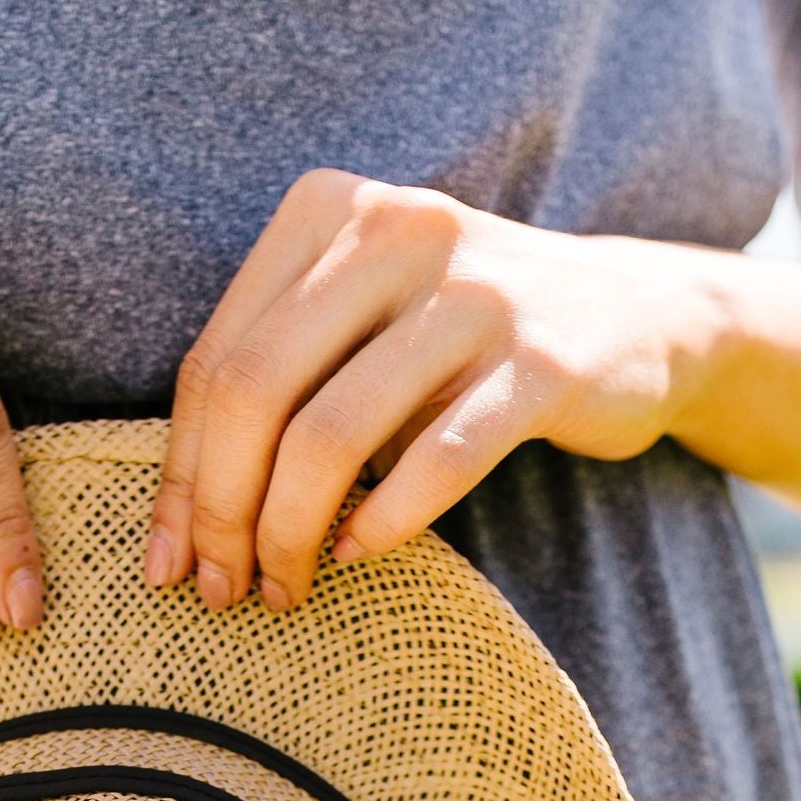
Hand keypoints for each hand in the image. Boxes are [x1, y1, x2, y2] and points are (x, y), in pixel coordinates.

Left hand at [146, 170, 725, 611]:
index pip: (216, 360)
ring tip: (286, 589)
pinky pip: (436, 460)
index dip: (180, 477)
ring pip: (332, 434)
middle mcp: (396, 230)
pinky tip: (359, 555)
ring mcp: (473, 292)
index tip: (166, 564)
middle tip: (222, 589)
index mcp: (329, 211)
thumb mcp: (360, 327)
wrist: (634, 315)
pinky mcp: (542, 362)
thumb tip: (177, 527)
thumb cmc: (460, 342)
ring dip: (291, 534)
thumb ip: (276, 385)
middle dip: (222, 512)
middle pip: (256, 393)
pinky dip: (383, 523)